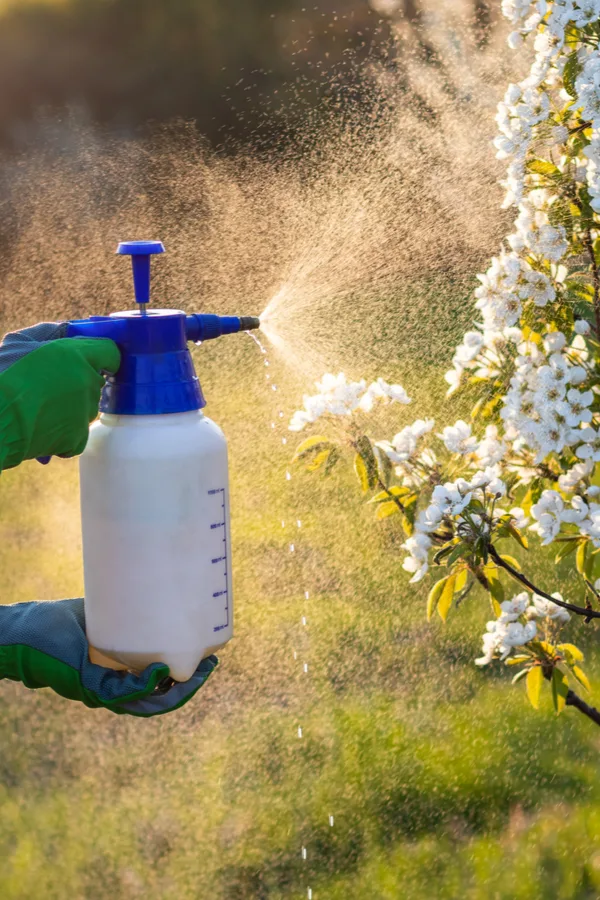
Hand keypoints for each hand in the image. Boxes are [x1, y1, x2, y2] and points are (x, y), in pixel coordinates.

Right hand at [0, 322, 119, 469]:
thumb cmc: (2, 377)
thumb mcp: (19, 342)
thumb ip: (49, 334)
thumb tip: (67, 332)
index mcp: (76, 355)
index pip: (110, 353)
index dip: (103, 356)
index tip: (97, 361)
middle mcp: (88, 383)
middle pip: (95, 381)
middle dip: (79, 382)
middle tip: (51, 387)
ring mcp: (85, 412)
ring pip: (86, 407)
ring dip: (71, 407)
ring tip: (41, 408)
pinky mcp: (78, 439)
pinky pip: (78, 434)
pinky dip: (65, 433)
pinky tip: (43, 427)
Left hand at [0, 599, 217, 715]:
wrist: (21, 631)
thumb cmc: (54, 623)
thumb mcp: (102, 614)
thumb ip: (126, 608)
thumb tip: (158, 582)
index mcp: (117, 676)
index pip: (158, 685)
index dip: (185, 677)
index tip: (210, 657)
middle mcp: (111, 690)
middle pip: (159, 698)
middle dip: (189, 685)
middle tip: (211, 663)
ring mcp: (100, 691)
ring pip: (146, 702)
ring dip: (176, 691)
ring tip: (198, 670)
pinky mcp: (88, 685)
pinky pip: (122, 693)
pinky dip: (145, 686)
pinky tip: (163, 673)